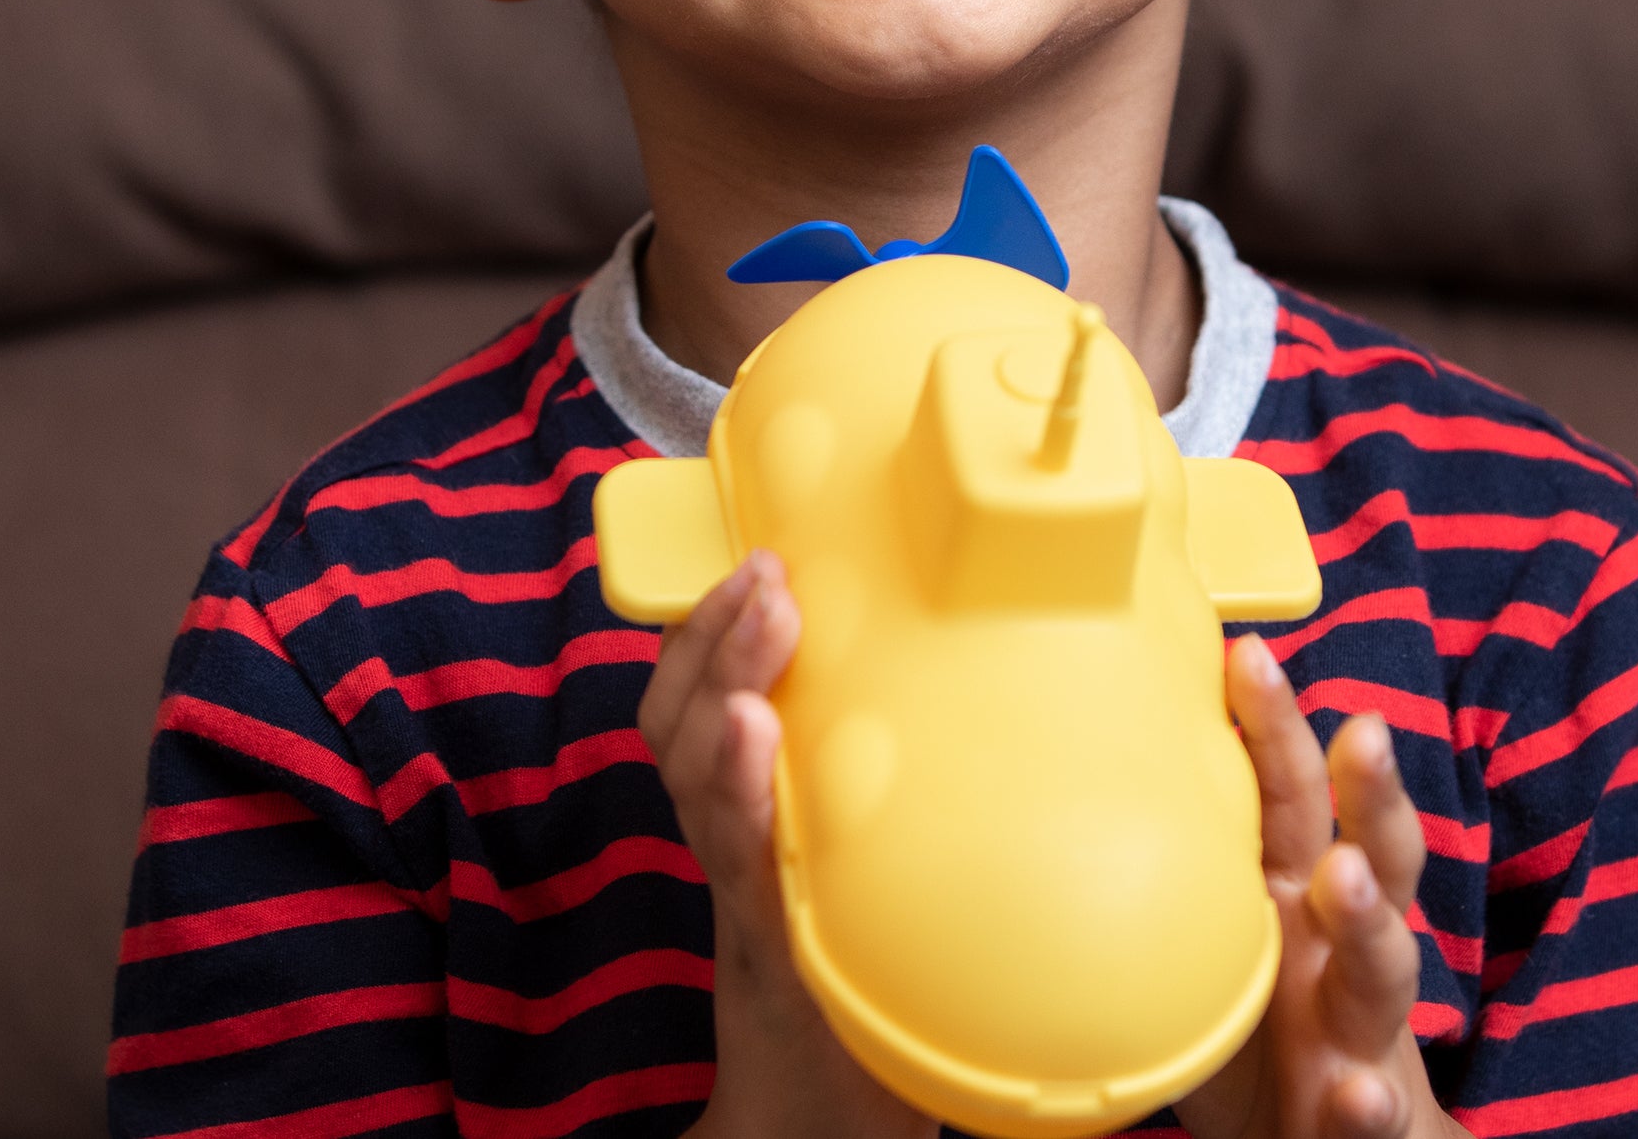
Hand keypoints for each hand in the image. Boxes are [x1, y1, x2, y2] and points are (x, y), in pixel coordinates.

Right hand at [639, 552, 931, 1138]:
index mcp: (755, 826)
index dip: (710, 629)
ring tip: (759, 619)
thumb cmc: (860, 997)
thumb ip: (880, 792)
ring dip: (722, 687)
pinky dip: (742, 794)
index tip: (762, 556)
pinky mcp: (778, 953)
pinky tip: (752, 738)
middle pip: (680, 725)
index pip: (698, 707)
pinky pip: (745, 865)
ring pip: (701, 780)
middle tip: (766, 571)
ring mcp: (749, 903)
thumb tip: (957, 693)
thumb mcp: (861, 869)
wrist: (830, 1131)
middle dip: (713, 635)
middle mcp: (737, 854)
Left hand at [1179, 636, 1467, 1138]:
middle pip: (1372, 853)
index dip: (1279, 729)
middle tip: (1362, 731)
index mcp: (1294, 895)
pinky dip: (1370, 1100)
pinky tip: (1359, 1090)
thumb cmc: (1256, 1031)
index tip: (1247, 654)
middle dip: (1370, 791)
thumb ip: (1167, 874)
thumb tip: (1033, 797)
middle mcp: (1338, 945)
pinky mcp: (1366, 1114)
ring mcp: (1361, 1027)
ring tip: (1348, 877)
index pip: (1295, 797)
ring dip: (1372, 920)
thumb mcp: (1209, 940)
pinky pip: (1373, 1106)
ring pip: (1384, 967)